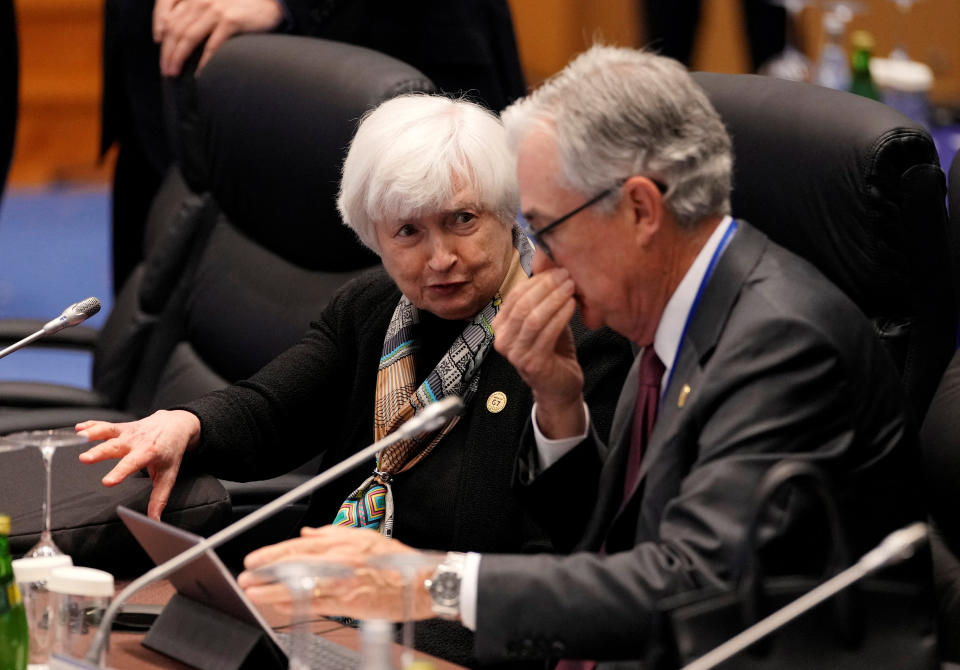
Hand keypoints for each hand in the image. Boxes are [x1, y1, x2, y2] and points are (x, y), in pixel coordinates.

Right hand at [76, 409, 200, 519]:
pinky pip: (105, 425)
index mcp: (148, 453)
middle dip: (99, 452)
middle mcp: (136, 441)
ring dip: (92, 434)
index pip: (131, 464)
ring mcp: (127, 432)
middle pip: (114, 447)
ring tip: (78, 437)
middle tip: (84, 459)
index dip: (119, 472)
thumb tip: (154, 521)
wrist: (176, 425)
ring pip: (108, 432)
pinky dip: (92, 425)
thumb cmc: (170, 452)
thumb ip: (159, 498)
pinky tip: (78, 427)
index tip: (107, 481)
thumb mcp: (169, 476)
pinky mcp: (121, 427)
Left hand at [153, 0, 283, 76]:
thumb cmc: (243, 5)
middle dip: (167, 51)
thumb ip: (197, 9)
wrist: (272, 2)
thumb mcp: (215, 1)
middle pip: (174, 28)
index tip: (158, 42)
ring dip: (178, 58)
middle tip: (166, 69)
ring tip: (175, 72)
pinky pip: (211, 47)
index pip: (167, 9)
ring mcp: (216, 9)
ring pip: (188, 37)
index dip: (158, 26)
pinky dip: (203, 63)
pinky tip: (200, 74)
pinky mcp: (231, 21)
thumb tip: (177, 31)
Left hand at [239, 526, 434, 621]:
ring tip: (254, 592)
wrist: (422, 582)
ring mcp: (344, 581)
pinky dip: (296, 605)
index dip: (274, 552)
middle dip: (268, 569)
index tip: (255, 558)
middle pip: (297, 562)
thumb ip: (334, 533)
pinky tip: (279, 607)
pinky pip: (316, 603)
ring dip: (274, 589)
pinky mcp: (349, 602)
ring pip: (302, 583)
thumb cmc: (397, 562)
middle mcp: (341, 559)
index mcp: (344, 542)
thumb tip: (309, 531)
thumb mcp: (366, 538)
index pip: (301, 545)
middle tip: (247, 574)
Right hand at [493, 267, 585, 437]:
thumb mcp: (544, 322)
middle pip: (522, 304)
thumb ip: (542, 301)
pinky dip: (559, 315)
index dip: (535, 280)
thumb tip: (552, 269)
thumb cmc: (552, 351)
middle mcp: (502, 340)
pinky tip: (572, 305)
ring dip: (554, 298)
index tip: (556, 268)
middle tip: (566, 274)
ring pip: (532, 317)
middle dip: (546, 286)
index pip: (514, 295)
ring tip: (571, 287)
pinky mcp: (532, 362)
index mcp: (501, 326)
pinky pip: (546, 332)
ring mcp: (515, 353)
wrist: (559, 387)